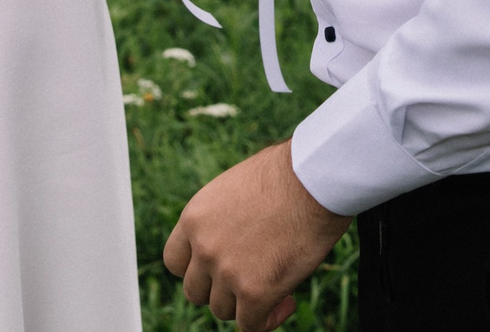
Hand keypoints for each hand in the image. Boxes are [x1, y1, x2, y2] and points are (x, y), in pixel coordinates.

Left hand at [163, 140, 349, 330]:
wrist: (314, 178)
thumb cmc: (288, 173)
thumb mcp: (237, 188)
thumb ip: (222, 219)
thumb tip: (234, 240)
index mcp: (194, 218)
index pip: (175, 261)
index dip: (196, 269)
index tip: (218, 267)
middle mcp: (203, 247)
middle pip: (196, 292)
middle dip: (220, 289)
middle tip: (249, 277)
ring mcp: (227, 272)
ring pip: (222, 310)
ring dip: (245, 304)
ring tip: (275, 286)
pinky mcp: (255, 292)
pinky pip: (251, 325)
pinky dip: (267, 319)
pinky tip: (287, 301)